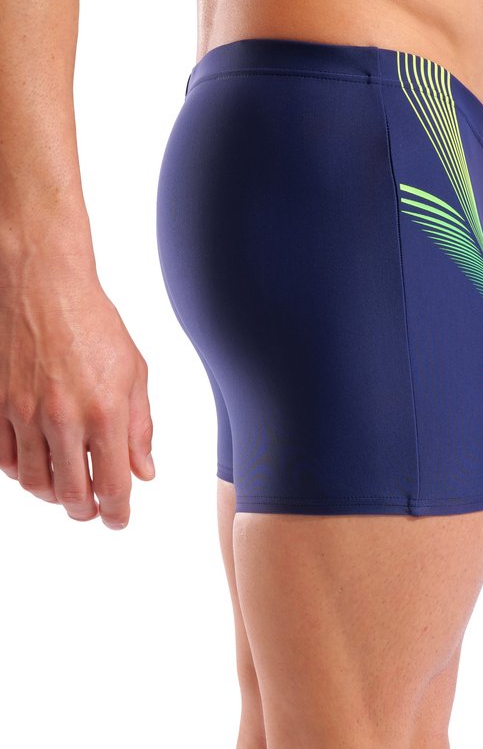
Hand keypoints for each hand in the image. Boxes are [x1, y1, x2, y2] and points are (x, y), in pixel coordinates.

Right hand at [0, 265, 154, 528]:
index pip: (112, 485)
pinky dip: (22, 473)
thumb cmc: (95, 324)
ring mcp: (24, 413)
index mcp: (105, 411)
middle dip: (85, 511)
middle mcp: (62, 418)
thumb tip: (145, 472)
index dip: (116, 512)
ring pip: (33, 483)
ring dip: (53, 496)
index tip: (118, 520)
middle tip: (93, 511)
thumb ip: (140, 427)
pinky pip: (6, 459)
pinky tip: (39, 466)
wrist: (43, 286)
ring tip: (67, 491)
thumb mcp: (134, 371)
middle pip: (70, 494)